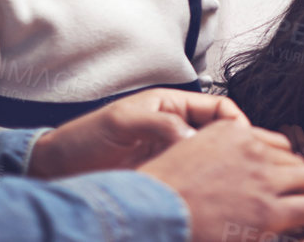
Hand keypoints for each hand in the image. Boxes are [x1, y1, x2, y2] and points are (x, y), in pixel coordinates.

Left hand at [27, 90, 245, 177]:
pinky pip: (193, 179)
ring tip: (231, 184)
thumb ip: (159, 124)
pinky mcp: (164, 178)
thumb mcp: (123, 122)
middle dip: (237, 147)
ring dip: (222, 169)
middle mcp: (175, 128)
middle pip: (220, 134)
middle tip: (246, 165)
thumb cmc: (84, 139)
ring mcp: (171, 154)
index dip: (236, 122)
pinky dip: (204, 187)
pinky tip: (208, 197)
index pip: (218, 107)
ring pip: (210, 159)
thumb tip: (194, 140)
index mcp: (170, 105)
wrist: (57, 171)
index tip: (245, 140)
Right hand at [139, 119, 303, 241]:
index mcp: (230, 132)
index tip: (281, 176)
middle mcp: (252, 149)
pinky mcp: (268, 210)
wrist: (152, 212)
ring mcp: (263, 178)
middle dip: (298, 178)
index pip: (274, 141)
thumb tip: (223, 174)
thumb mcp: (183, 155)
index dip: (281, 162)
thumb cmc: (157, 192)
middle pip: (295, 158)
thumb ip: (210, 156)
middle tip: (297, 195)